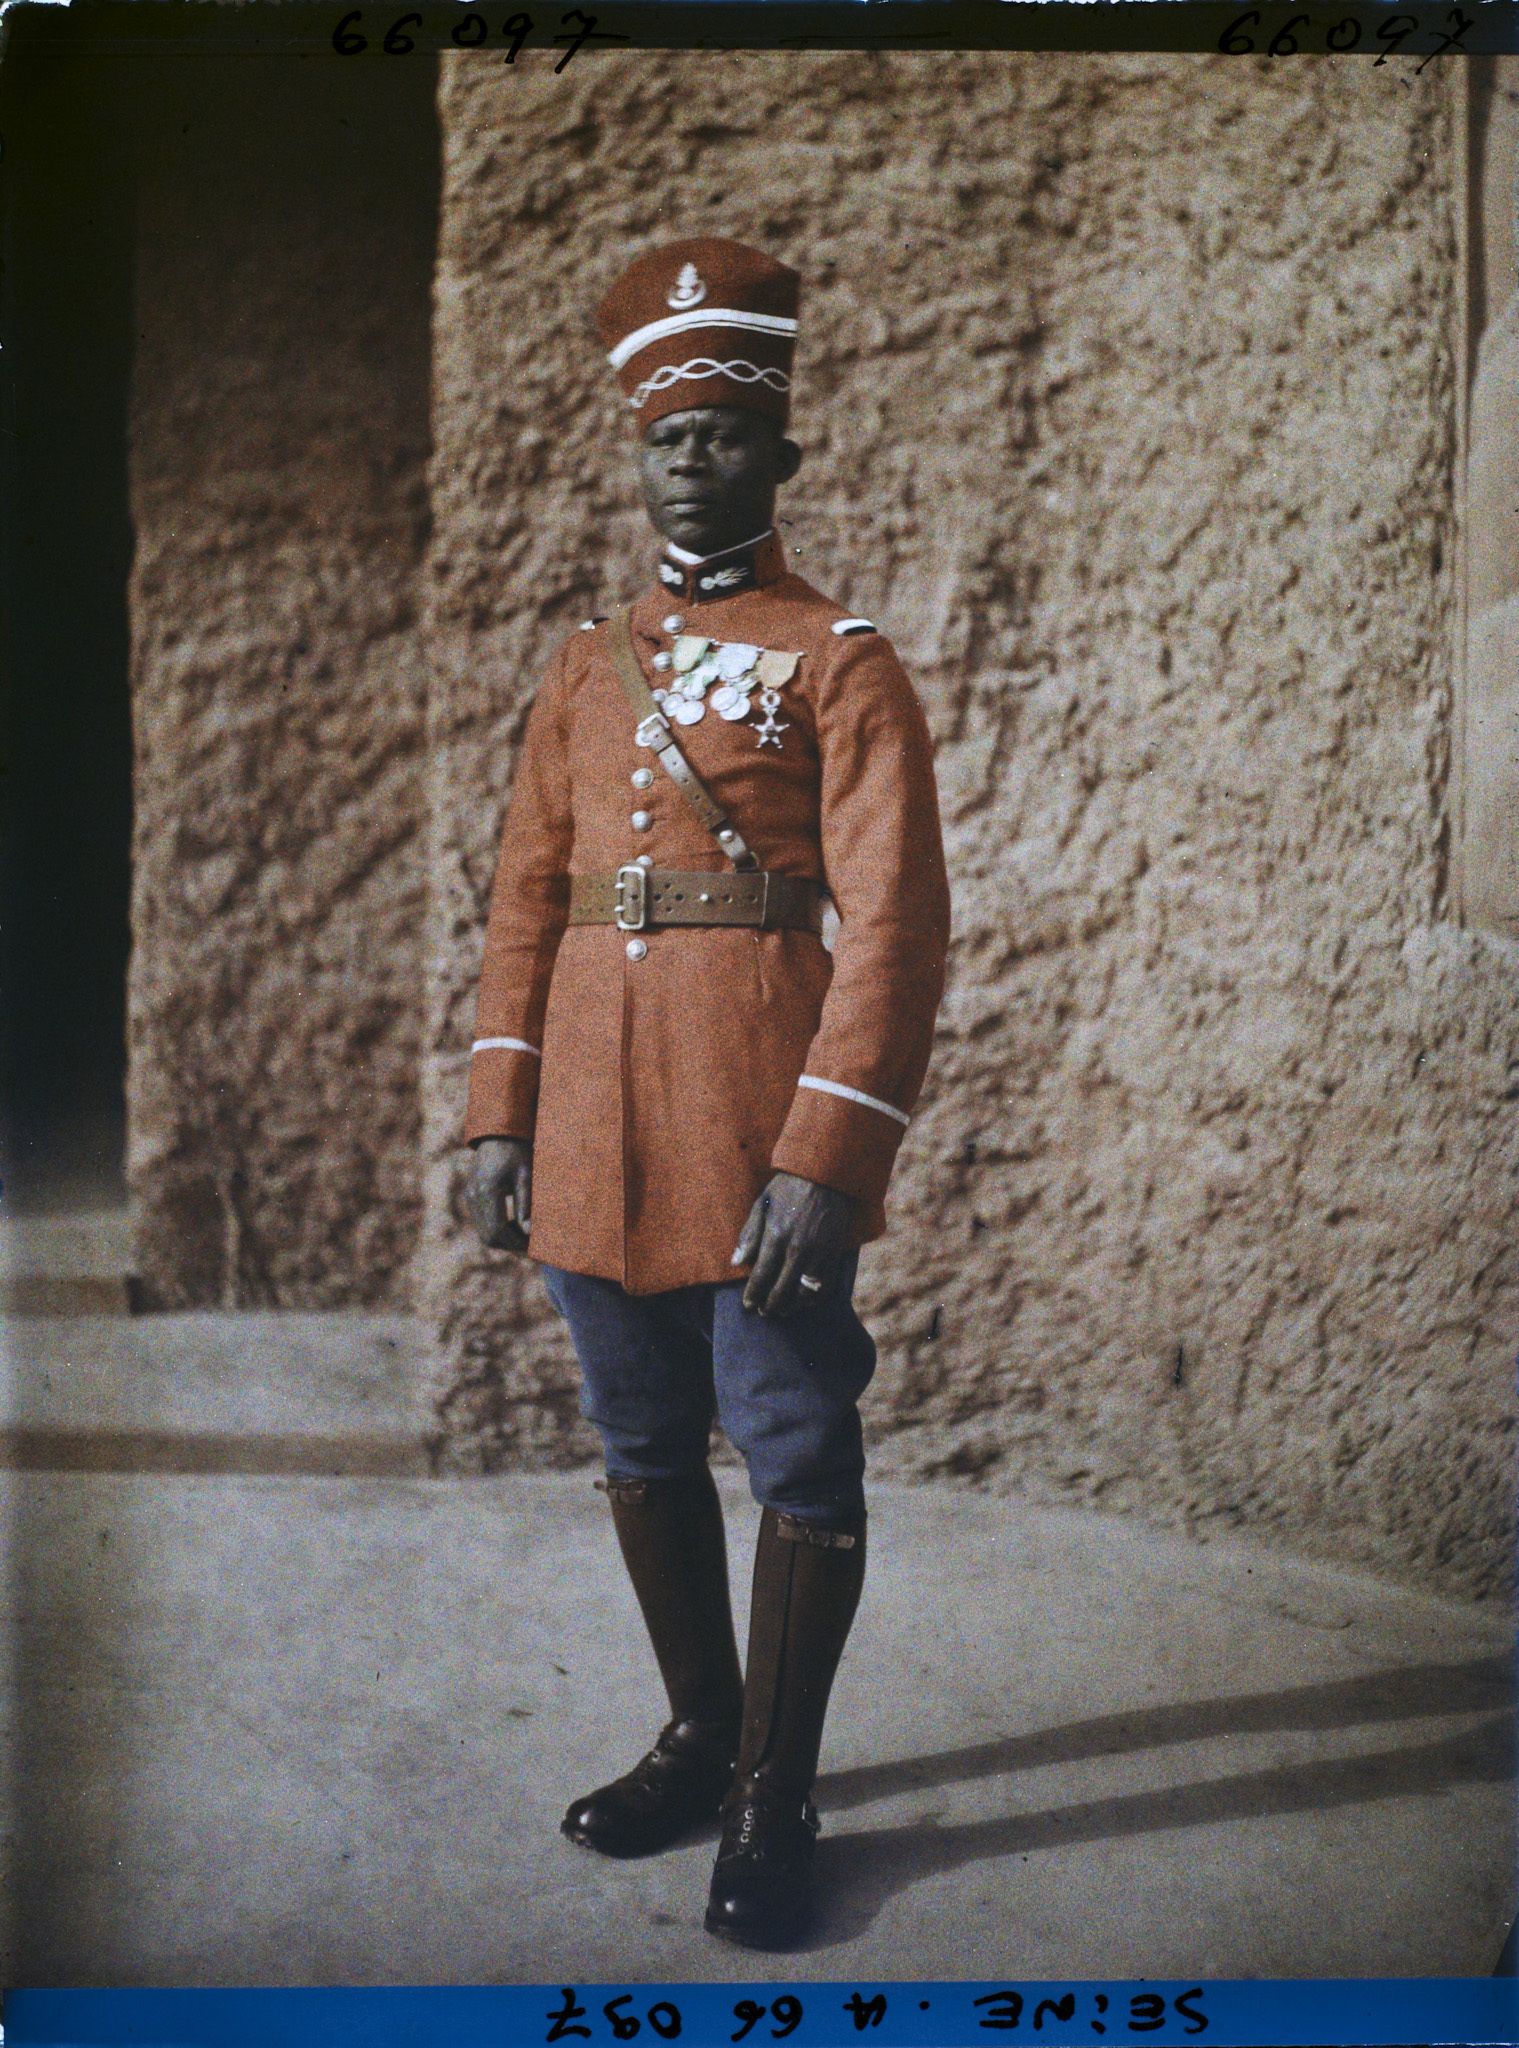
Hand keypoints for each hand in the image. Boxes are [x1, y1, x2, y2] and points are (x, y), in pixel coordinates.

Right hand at [468, 1137, 533, 1252]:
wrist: (498, 1133)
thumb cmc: (517, 1151)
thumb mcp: (526, 1175)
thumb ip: (526, 1204)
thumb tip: (529, 1232)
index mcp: (487, 1192)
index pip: (498, 1231)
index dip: (516, 1243)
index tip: (533, 1245)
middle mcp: (474, 1196)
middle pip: (488, 1237)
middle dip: (510, 1245)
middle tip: (531, 1244)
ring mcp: (470, 1196)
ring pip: (484, 1232)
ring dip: (504, 1238)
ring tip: (525, 1235)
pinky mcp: (470, 1195)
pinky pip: (481, 1222)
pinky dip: (497, 1229)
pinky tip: (514, 1224)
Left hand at [732, 1170, 853, 1316]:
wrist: (825, 1175)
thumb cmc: (788, 1188)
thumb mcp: (761, 1206)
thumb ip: (748, 1236)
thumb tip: (736, 1263)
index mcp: (776, 1237)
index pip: (761, 1277)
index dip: (753, 1295)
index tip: (748, 1305)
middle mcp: (797, 1249)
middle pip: (781, 1291)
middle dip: (769, 1306)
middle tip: (763, 1312)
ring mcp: (818, 1253)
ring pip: (803, 1293)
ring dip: (791, 1306)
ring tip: (783, 1309)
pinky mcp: (834, 1253)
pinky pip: (824, 1285)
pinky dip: (813, 1297)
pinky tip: (804, 1299)